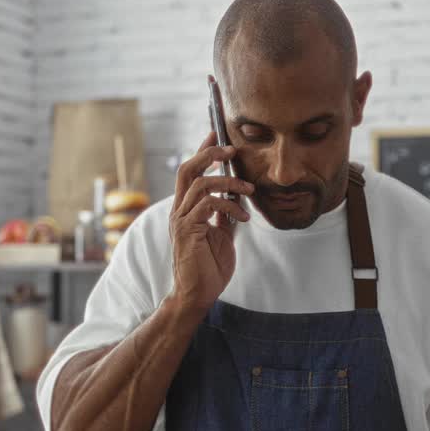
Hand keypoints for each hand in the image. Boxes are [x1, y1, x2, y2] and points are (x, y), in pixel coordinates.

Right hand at [169, 132, 253, 313]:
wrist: (198, 295)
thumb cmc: (209, 268)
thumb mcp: (222, 235)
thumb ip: (224, 215)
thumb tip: (235, 198)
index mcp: (186, 209)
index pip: (191, 173)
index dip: (202, 152)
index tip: (216, 135)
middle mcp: (180, 211)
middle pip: (187, 170)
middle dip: (209, 154)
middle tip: (231, 150)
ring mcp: (181, 220)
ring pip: (200, 184)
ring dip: (228, 182)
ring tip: (249, 190)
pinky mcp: (188, 231)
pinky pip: (207, 205)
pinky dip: (228, 205)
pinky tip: (243, 217)